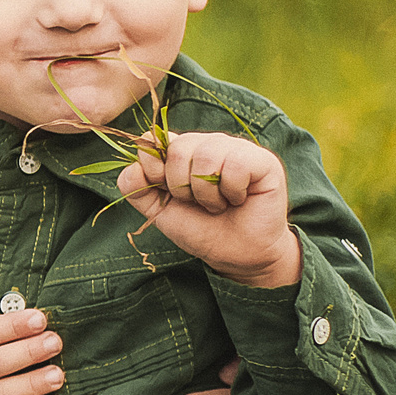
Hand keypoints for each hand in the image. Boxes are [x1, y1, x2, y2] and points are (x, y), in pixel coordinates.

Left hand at [121, 132, 302, 287]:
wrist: (236, 255)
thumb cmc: (201, 229)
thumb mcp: (160, 211)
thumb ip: (138, 189)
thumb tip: (132, 167)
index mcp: (183, 152)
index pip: (156, 139)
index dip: (153, 166)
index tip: (166, 192)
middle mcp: (208, 144)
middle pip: (179, 147)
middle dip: (181, 186)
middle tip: (198, 204)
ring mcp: (236, 148)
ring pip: (206, 154)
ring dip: (207, 192)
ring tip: (218, 205)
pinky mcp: (262, 160)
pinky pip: (236, 163)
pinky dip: (232, 189)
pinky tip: (238, 199)